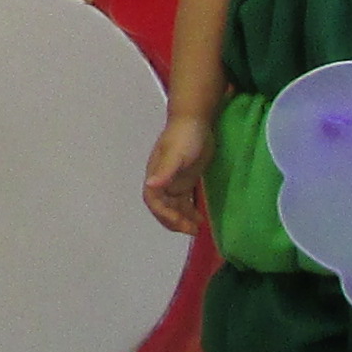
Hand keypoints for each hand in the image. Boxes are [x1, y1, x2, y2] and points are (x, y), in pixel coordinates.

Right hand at [142, 115, 213, 237]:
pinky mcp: (185, 180)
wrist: (196, 121)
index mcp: (156, 175)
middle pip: (163, 207)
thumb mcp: (176, 154)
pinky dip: (190, 212)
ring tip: (197, 228)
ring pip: (174, 207)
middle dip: (174, 221)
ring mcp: (174, 181)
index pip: (154, 201)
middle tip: (191, 230)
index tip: (179, 222)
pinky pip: (184, 202)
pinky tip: (200, 218)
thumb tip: (150, 185)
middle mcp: (162, 181)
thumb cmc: (185, 136)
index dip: (164, 214)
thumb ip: (165, 171)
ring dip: (182, 219)